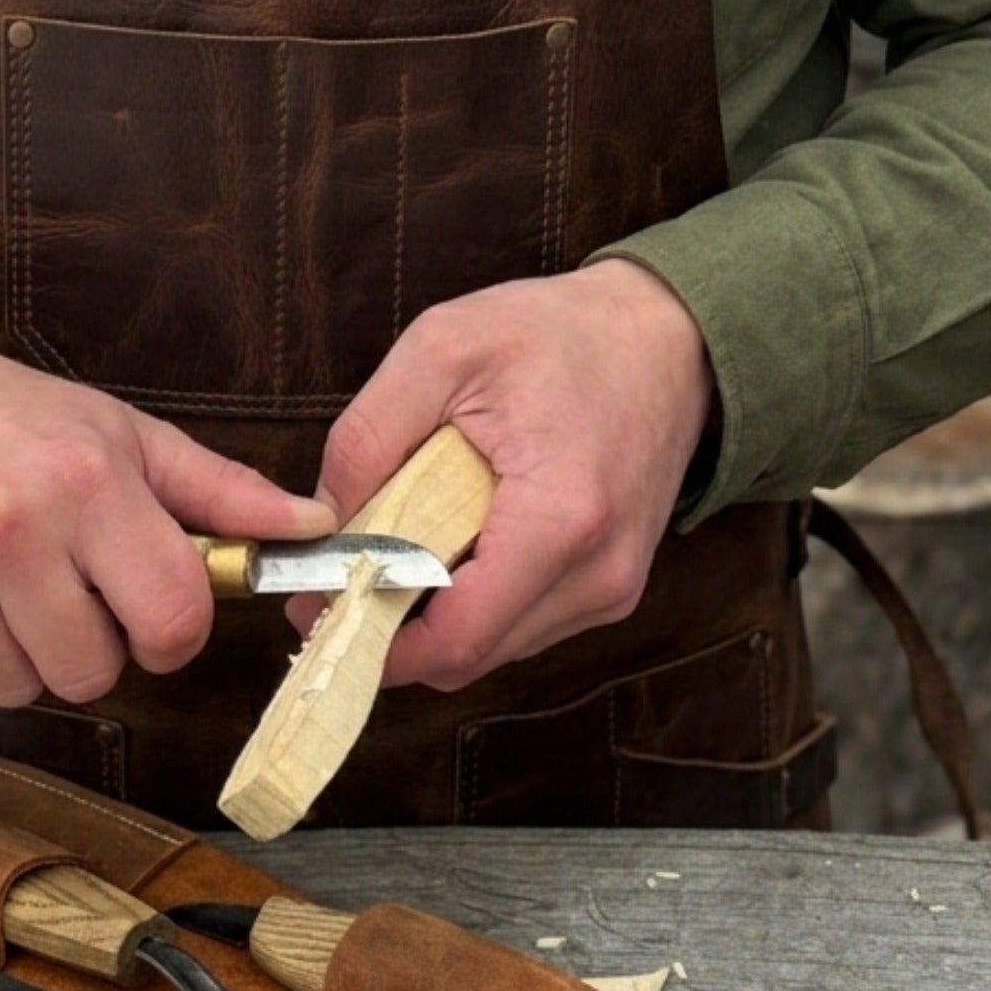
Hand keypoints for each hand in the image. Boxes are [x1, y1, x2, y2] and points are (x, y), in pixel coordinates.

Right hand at [0, 329, 333, 706]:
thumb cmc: (12, 421)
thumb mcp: (123, 437)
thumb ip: (222, 492)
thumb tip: (319, 525)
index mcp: (85, 483)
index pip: (171, 619)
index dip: (171, 634)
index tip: (148, 613)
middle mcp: (6, 528)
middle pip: (90, 675)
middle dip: (91, 648)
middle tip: (64, 591)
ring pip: (15, 690)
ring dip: (21, 656)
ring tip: (3, 587)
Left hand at [296, 261, 714, 690]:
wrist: (671, 336)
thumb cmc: (563, 334)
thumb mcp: (442, 351)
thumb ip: (366, 437)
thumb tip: (320, 519)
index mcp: (560, 520)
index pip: (454, 640)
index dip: (372, 638)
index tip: (318, 604)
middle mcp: (596, 575)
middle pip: (466, 656)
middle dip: (392, 628)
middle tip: (339, 576)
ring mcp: (610, 591)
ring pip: (491, 648)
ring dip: (432, 615)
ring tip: (397, 549)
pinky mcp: (608, 590)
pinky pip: (519, 625)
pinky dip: (471, 602)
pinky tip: (450, 546)